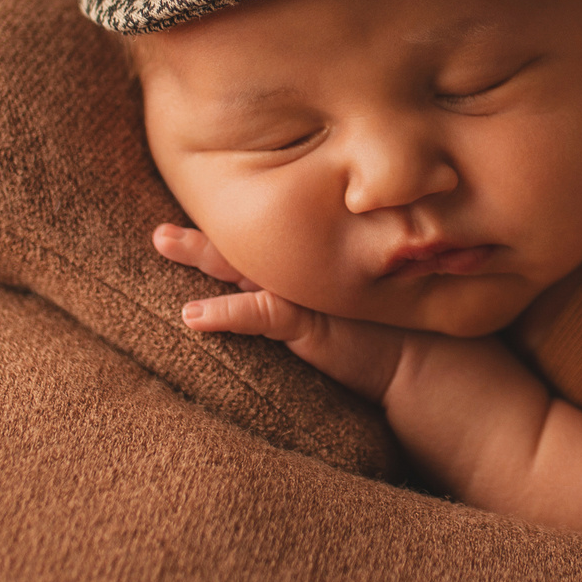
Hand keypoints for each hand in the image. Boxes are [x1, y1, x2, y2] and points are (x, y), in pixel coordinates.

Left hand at [150, 221, 401, 402]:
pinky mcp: (306, 320)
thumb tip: (291, 297)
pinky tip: (191, 316)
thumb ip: (322, 292)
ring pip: (239, 266)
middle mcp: (302, 272)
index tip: (192, 220)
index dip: (227, 230)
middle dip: (199, 237)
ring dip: (198, 252)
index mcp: (309, 267)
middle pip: (241, 245)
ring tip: (162, 241)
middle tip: (158, 232)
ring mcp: (302, 292)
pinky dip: (224, 314)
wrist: (422, 361)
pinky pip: (258, 313)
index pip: (260, 242)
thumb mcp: (350, 310)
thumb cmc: (389, 338)